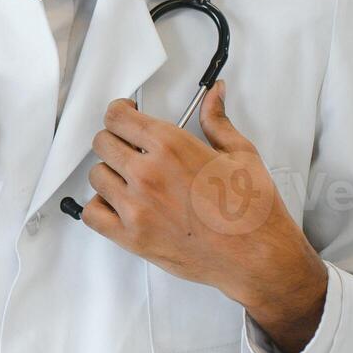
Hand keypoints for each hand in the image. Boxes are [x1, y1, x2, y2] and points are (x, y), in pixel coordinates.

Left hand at [81, 80, 327, 352]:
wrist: (259, 258)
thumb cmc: (253, 209)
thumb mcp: (241, 153)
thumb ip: (217, 120)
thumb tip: (214, 93)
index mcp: (171, 146)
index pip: (117, 117)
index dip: (119, 113)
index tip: (125, 116)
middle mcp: (147, 173)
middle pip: (102, 143)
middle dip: (115, 141)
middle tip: (132, 150)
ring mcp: (136, 207)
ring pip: (96, 176)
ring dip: (110, 174)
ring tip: (132, 181)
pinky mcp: (132, 237)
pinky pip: (92, 214)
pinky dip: (101, 207)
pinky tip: (120, 205)